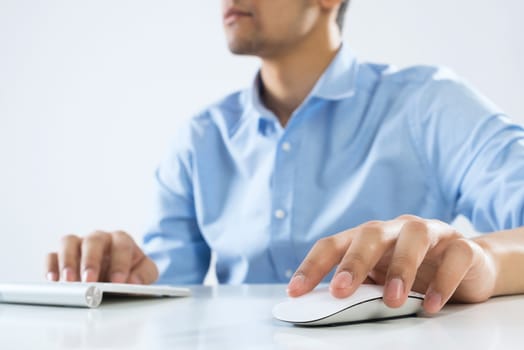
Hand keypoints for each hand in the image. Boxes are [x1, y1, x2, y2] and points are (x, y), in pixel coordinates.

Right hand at [46, 230, 158, 283]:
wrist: (121, 272)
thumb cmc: (132, 270)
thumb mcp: (145, 272)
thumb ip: (144, 275)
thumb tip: (133, 281)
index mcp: (121, 239)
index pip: (121, 245)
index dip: (120, 263)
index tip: (118, 281)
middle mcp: (99, 239)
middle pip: (93, 241)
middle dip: (91, 261)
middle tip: (90, 281)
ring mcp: (79, 245)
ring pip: (69, 242)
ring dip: (68, 261)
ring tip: (69, 282)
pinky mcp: (62, 256)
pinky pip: (52, 255)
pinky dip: (51, 266)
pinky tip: (54, 280)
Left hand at [287, 215, 497, 312]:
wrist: (468, 265)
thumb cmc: (415, 272)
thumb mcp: (381, 279)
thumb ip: (358, 287)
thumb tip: (322, 307)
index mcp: (370, 237)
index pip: (334, 244)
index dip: (313, 266)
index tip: (295, 291)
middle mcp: (396, 229)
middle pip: (370, 234)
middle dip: (353, 262)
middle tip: (339, 290)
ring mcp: (431, 233)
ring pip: (414, 237)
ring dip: (400, 268)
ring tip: (392, 300)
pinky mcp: (462, 247)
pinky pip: (455, 256)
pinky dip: (443, 281)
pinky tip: (431, 304)